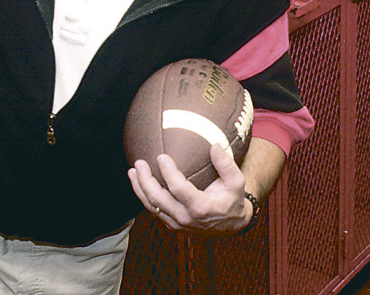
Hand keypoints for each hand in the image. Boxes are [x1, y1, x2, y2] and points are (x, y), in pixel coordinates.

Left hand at [127, 144, 251, 234]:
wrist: (232, 224)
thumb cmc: (233, 199)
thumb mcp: (237, 182)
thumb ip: (226, 164)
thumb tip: (215, 145)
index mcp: (201, 207)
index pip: (178, 189)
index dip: (168, 172)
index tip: (161, 156)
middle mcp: (186, 218)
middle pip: (158, 200)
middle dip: (145, 181)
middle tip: (139, 163)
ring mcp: (177, 224)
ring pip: (152, 207)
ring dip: (139, 189)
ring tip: (132, 171)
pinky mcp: (173, 225)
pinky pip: (155, 211)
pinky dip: (145, 197)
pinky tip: (139, 183)